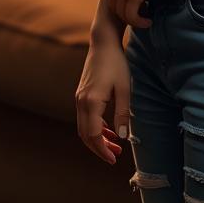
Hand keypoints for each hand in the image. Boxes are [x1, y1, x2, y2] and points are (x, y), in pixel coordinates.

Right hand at [75, 39, 131, 163]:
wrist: (103, 43)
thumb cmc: (116, 63)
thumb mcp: (125, 89)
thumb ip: (123, 114)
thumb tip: (121, 137)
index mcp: (92, 102)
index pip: (94, 135)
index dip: (103, 150)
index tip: (114, 159)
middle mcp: (81, 101)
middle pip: (85, 134)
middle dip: (99, 148)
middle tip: (115, 156)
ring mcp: (79, 97)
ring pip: (83, 127)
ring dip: (97, 139)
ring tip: (114, 146)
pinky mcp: (81, 94)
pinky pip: (84, 117)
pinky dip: (94, 127)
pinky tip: (108, 130)